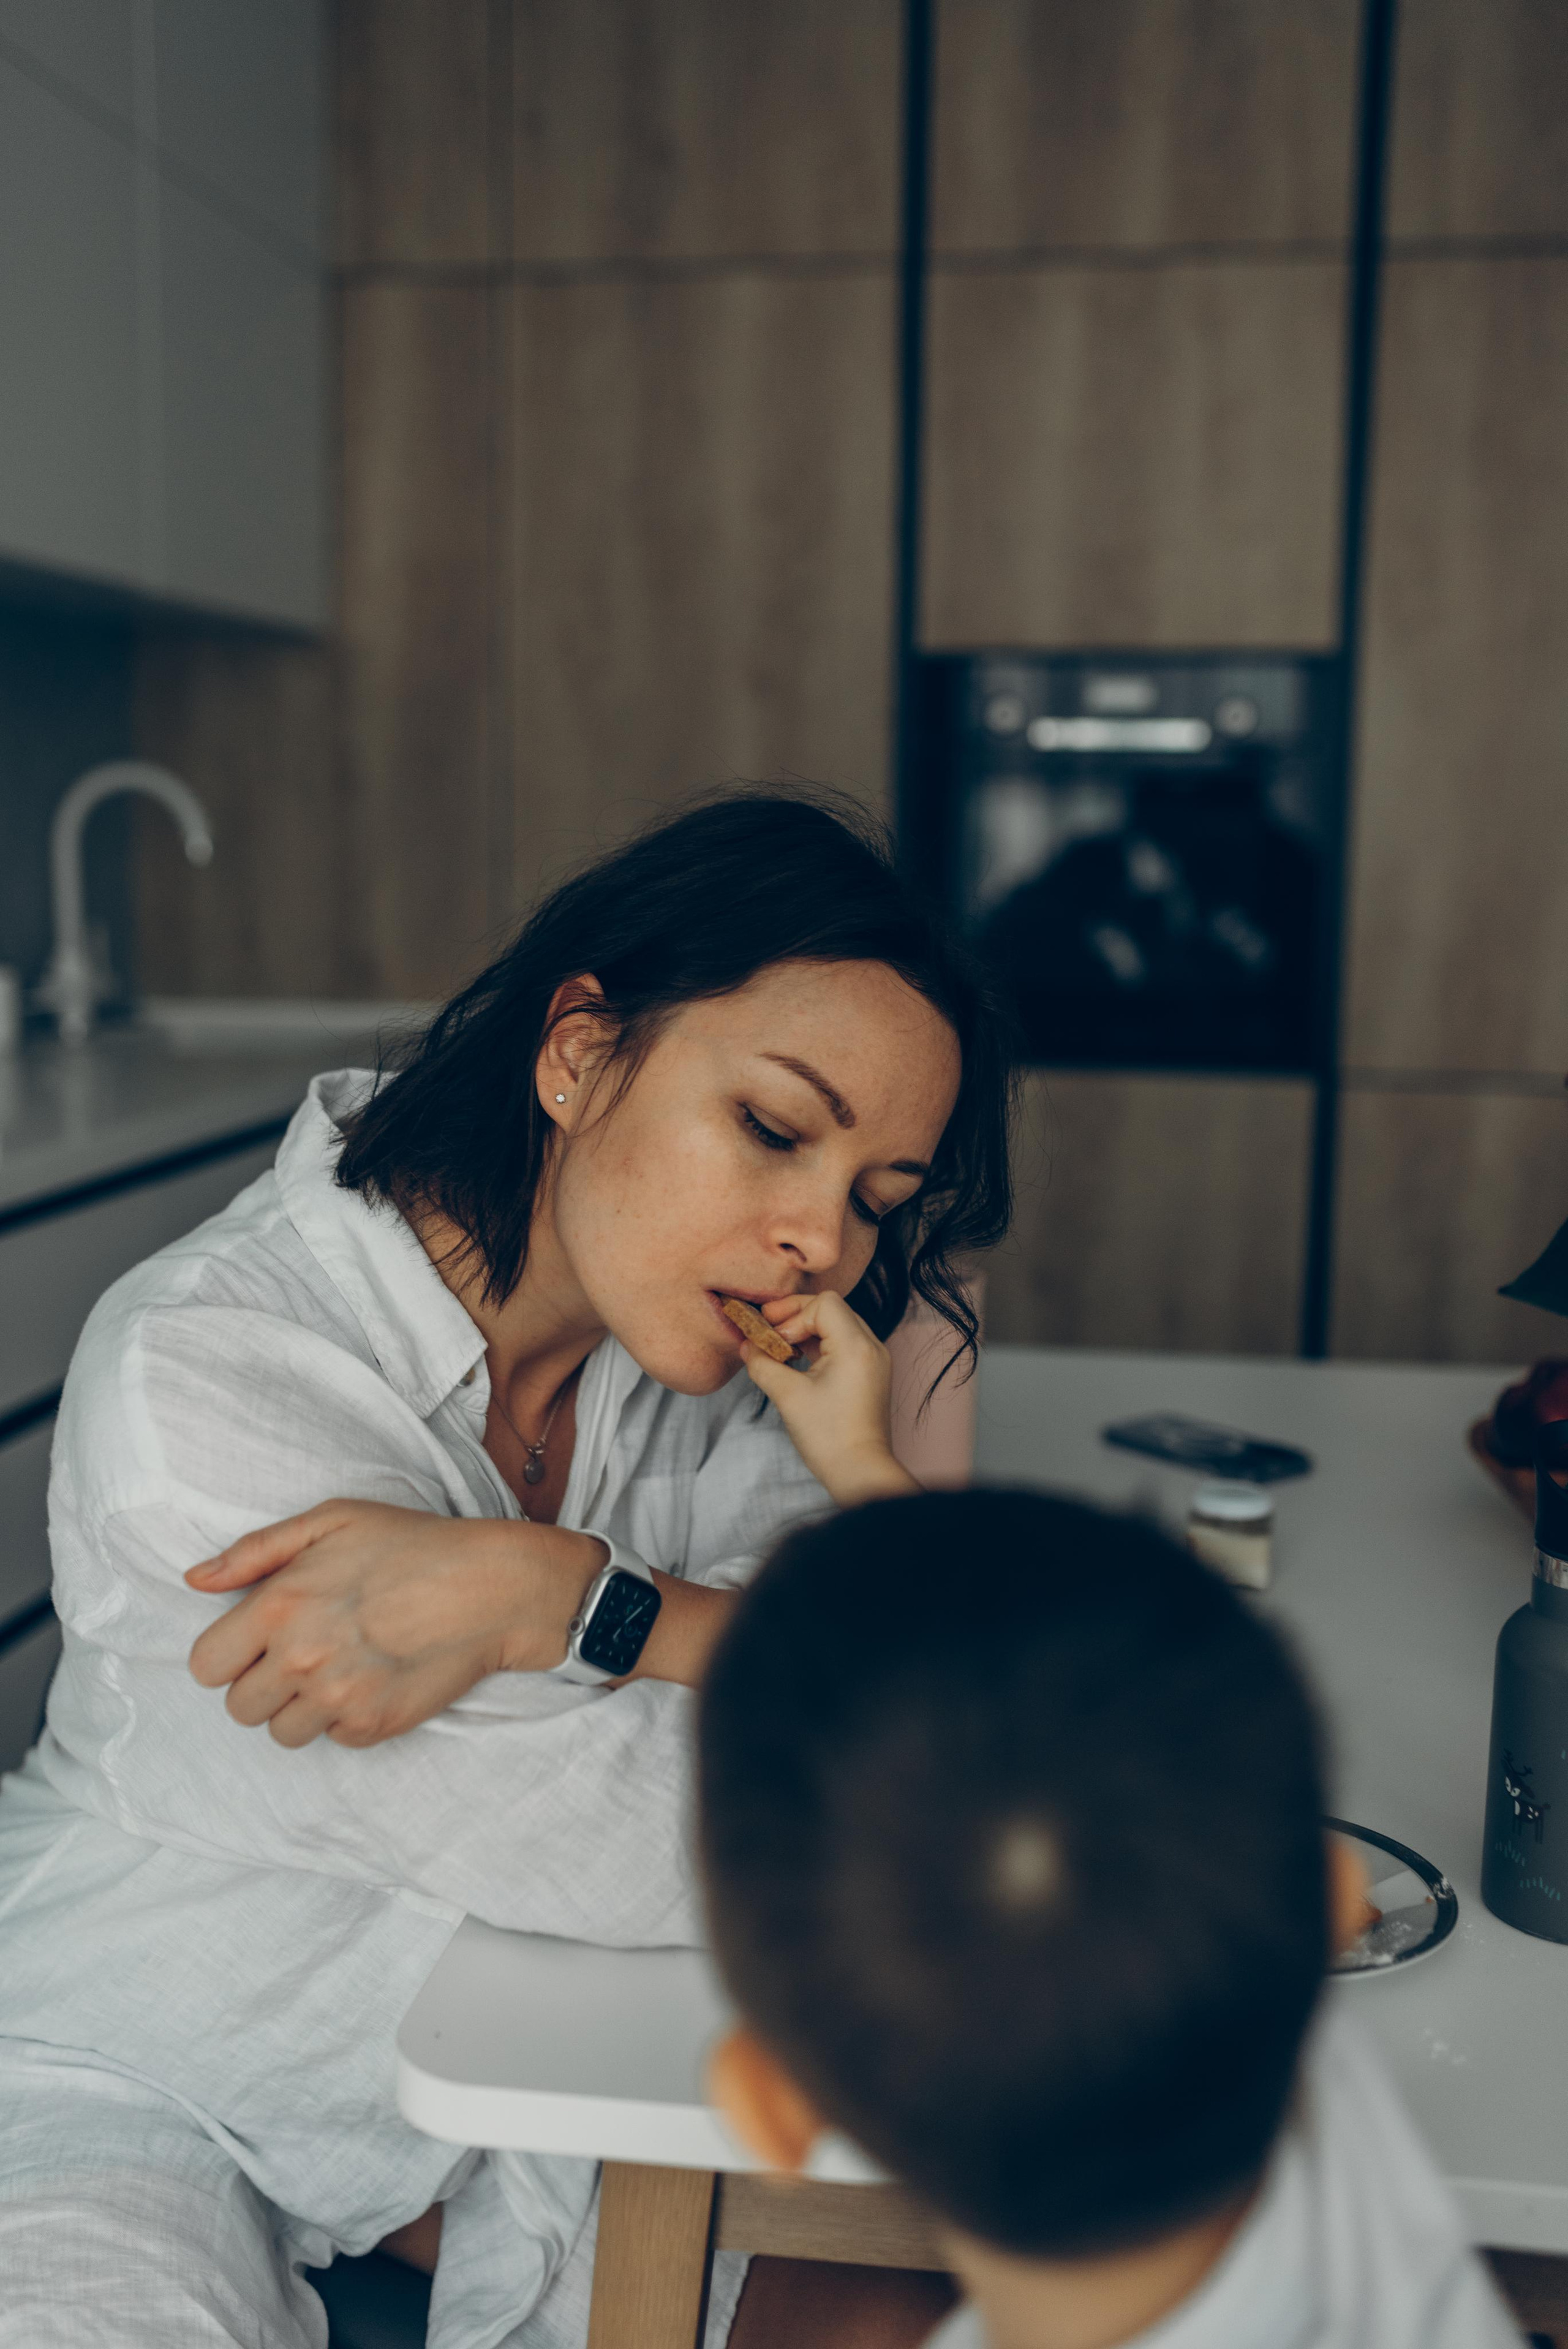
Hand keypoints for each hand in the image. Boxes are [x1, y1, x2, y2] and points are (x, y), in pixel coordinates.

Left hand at [185, 1501, 603, 1747]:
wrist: (492, 1587)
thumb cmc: (412, 1545)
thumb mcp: (332, 1520)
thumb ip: (254, 1550)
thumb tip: (194, 1580)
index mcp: (279, 1606)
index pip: (206, 1665)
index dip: (227, 1655)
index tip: (256, 1642)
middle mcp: (300, 1659)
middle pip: (239, 1707)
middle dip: (263, 1683)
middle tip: (306, 1653)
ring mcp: (337, 1700)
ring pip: (282, 1732)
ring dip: (300, 1708)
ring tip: (339, 1669)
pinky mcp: (372, 1727)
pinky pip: (332, 1740)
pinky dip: (345, 1718)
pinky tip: (372, 1679)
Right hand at [739, 1292, 918, 1507]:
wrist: (859, 1471)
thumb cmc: (828, 1437)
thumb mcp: (787, 1395)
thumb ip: (763, 1364)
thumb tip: (747, 1346)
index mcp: (856, 1346)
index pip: (823, 1303)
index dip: (792, 1314)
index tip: (772, 1338)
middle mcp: (871, 1346)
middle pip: (831, 1309)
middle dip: (796, 1316)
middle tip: (768, 1330)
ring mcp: (874, 1360)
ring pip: (837, 1325)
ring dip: (807, 1330)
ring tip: (781, 1348)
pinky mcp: (870, 1373)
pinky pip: (844, 1344)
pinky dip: (820, 1345)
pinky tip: (798, 1360)